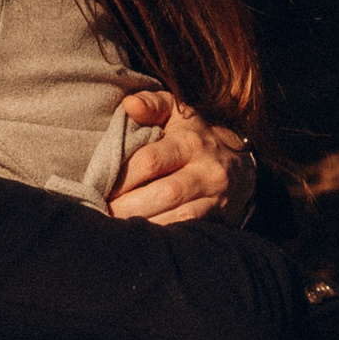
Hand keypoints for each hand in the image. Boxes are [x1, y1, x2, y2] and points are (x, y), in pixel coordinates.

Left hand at [108, 90, 253, 225]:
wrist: (240, 164)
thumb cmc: (194, 135)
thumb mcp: (176, 112)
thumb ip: (151, 103)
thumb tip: (129, 105)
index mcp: (190, 142)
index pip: (151, 160)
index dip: (122, 176)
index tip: (98, 183)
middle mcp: (205, 170)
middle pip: (164, 193)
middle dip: (129, 205)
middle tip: (102, 210)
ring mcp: (214, 197)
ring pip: (177, 216)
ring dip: (143, 223)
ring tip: (116, 226)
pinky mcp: (218, 218)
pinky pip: (187, 230)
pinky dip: (162, 234)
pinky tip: (141, 236)